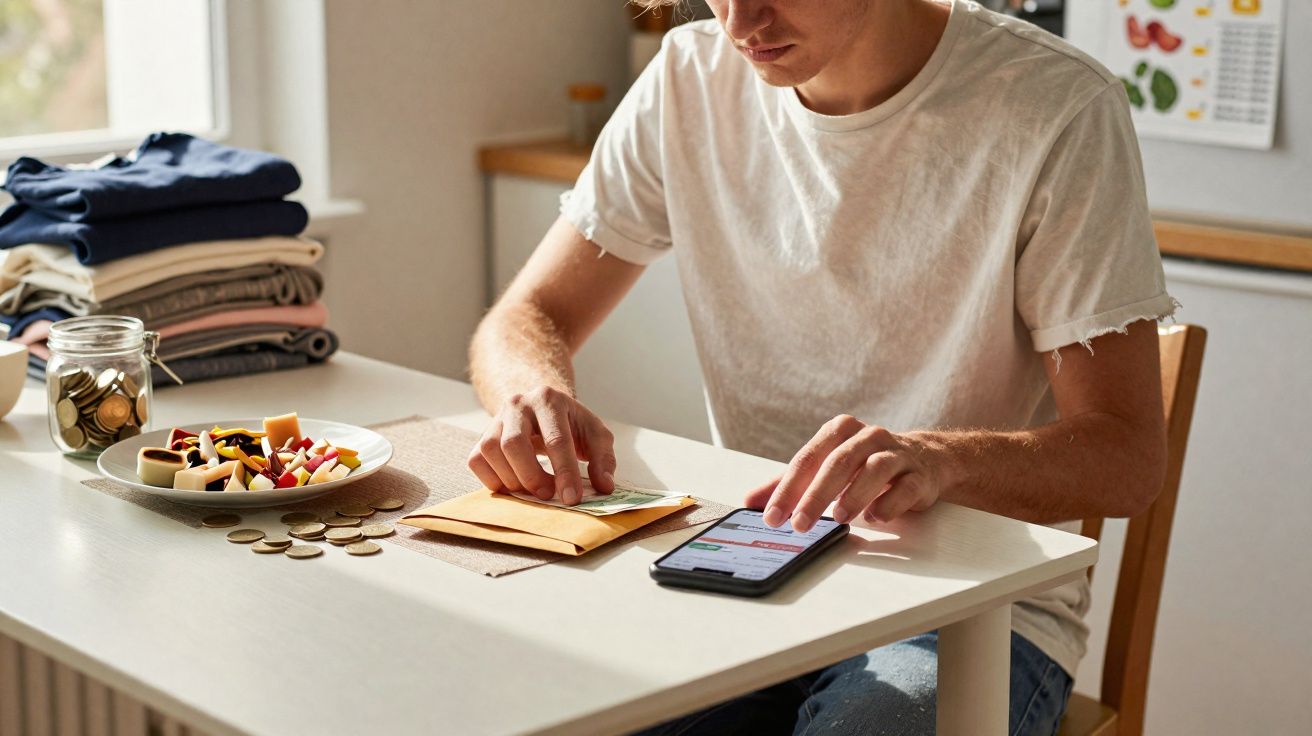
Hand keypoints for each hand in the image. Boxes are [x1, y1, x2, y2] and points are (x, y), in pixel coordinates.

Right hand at [467, 386, 616, 504]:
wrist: (540, 407)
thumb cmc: (570, 424)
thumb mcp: (595, 434)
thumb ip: (603, 459)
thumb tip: (604, 486)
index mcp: (549, 399)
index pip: (556, 440)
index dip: (564, 472)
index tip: (572, 498)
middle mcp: (517, 404)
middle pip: (514, 443)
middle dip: (532, 476)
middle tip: (549, 495)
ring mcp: (496, 419)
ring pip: (491, 451)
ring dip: (512, 479)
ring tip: (533, 490)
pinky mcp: (482, 436)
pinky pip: (477, 460)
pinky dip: (493, 480)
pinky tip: (514, 485)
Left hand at [744, 415, 942, 532]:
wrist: (923, 459)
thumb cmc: (864, 464)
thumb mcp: (826, 467)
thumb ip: (790, 483)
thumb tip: (750, 502)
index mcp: (839, 431)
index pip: (807, 458)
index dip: (788, 488)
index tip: (772, 516)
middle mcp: (868, 436)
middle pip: (838, 462)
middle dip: (816, 495)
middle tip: (800, 524)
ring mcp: (896, 454)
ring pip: (874, 469)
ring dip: (854, 495)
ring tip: (839, 518)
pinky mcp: (919, 475)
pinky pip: (905, 488)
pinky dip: (889, 503)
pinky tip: (875, 517)